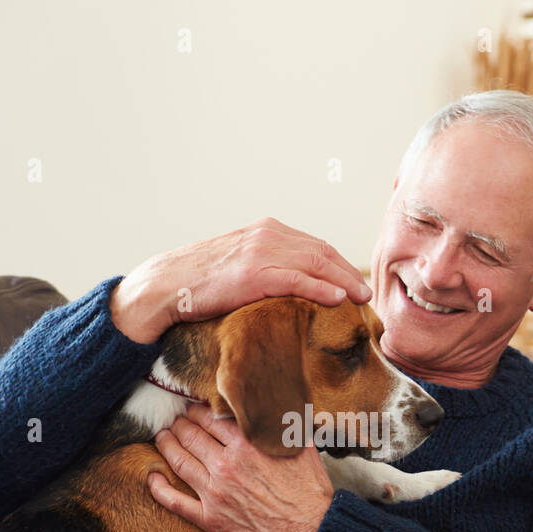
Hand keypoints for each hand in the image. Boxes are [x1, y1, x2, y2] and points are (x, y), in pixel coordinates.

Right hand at [110, 217, 371, 342]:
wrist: (164, 285)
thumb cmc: (198, 283)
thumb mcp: (237, 265)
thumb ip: (264, 267)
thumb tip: (287, 288)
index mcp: (266, 231)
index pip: (314, 245)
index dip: (339, 264)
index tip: (355, 283)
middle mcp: (267, 235)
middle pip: (322, 252)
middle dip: (348, 272)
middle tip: (367, 295)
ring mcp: (260, 252)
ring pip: (315, 263)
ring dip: (344, 281)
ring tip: (361, 299)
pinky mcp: (253, 274)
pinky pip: (297, 279)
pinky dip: (321, 288)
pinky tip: (339, 299)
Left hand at [146, 403, 333, 531]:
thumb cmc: (309, 491)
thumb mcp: (302, 447)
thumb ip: (283, 424)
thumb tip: (278, 405)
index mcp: (247, 444)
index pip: (211, 418)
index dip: (199, 410)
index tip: (195, 408)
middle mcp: (226, 465)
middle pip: (190, 435)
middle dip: (180, 423)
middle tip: (176, 420)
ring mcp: (215, 493)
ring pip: (178, 461)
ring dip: (166, 444)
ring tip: (161, 436)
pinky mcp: (210, 519)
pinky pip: (175, 501)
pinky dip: (159, 487)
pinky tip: (152, 477)